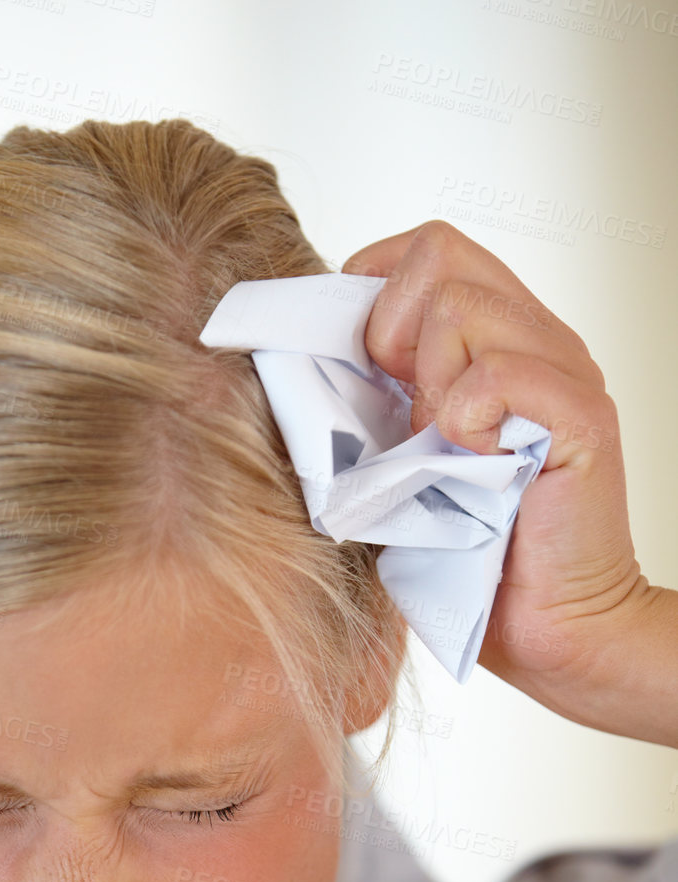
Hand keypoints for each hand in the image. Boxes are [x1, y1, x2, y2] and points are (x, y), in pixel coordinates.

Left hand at [342, 220, 677, 747]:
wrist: (554, 633)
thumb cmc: (474, 560)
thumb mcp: (401, 460)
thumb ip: (375, 402)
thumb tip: (302, 362)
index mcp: (494, 341)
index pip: (425, 248)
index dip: (374, 293)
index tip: (364, 370)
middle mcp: (536, 341)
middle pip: (438, 258)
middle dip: (392, 334)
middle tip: (403, 414)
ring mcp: (562, 375)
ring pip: (462, 308)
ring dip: (428, 384)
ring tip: (444, 450)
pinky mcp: (579, 420)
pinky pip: (499, 375)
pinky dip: (467, 420)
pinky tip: (473, 465)